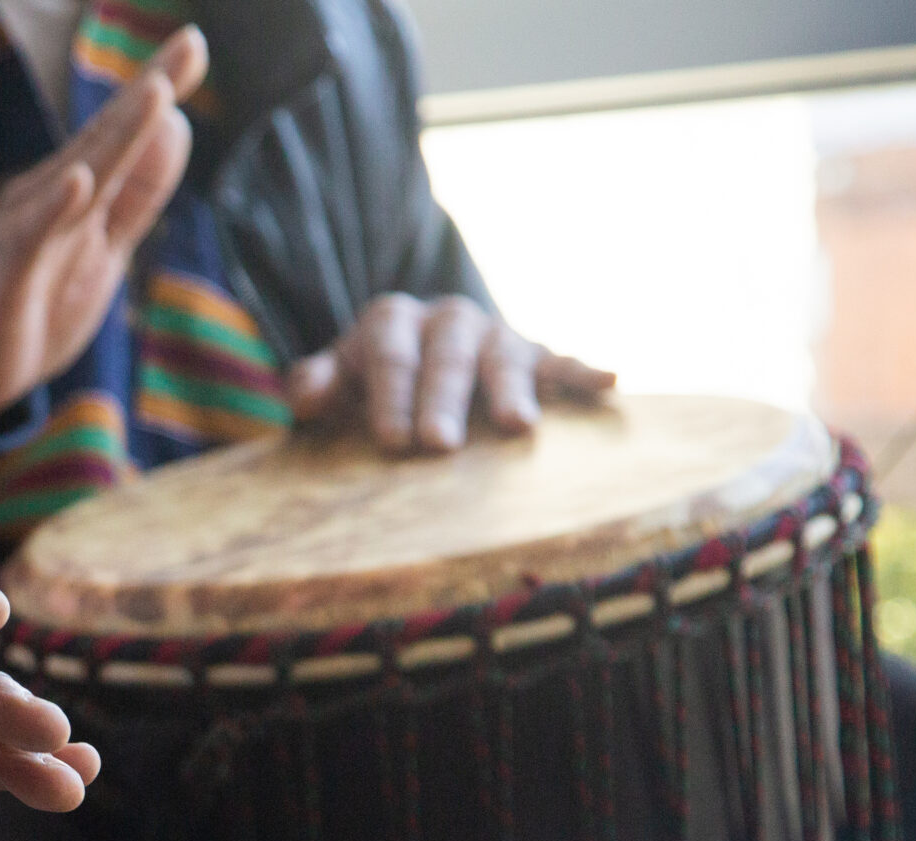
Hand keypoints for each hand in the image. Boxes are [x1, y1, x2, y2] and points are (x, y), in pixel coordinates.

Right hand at [0, 26, 206, 424]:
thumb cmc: (40, 304)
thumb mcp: (106, 247)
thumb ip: (139, 194)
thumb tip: (176, 124)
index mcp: (77, 193)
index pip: (124, 137)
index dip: (159, 92)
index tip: (195, 44)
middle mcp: (49, 198)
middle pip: (105, 140)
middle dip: (148, 93)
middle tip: (189, 44)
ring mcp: (26, 233)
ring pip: (77, 177)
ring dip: (115, 135)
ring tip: (156, 93)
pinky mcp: (7, 275)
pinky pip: (32, 238)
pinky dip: (54, 209)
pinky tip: (79, 181)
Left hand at [287, 294, 617, 452]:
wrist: (410, 364)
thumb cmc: (364, 388)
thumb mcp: (332, 386)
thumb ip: (315, 385)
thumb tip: (305, 393)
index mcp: (391, 321)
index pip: (390, 354)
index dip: (390, 396)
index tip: (390, 439)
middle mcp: (446, 320)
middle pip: (447, 356)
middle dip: (444, 400)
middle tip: (439, 445)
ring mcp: (494, 335)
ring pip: (504, 356)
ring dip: (511, 389)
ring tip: (518, 426)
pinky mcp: (534, 356)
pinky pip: (560, 361)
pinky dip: (583, 371)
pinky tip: (611, 382)